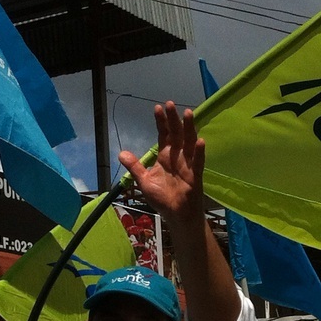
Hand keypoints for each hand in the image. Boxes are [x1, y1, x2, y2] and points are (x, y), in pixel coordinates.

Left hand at [118, 102, 203, 222]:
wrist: (176, 216)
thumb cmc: (162, 199)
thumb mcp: (144, 181)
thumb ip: (135, 167)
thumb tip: (121, 153)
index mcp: (165, 156)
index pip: (164, 134)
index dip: (161, 122)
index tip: (158, 108)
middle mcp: (177, 156)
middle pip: (176, 134)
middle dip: (173, 119)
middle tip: (170, 104)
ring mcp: (188, 164)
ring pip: (189, 142)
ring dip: (189, 128)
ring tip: (188, 113)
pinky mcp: (195, 175)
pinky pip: (198, 162)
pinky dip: (199, 152)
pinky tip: (199, 141)